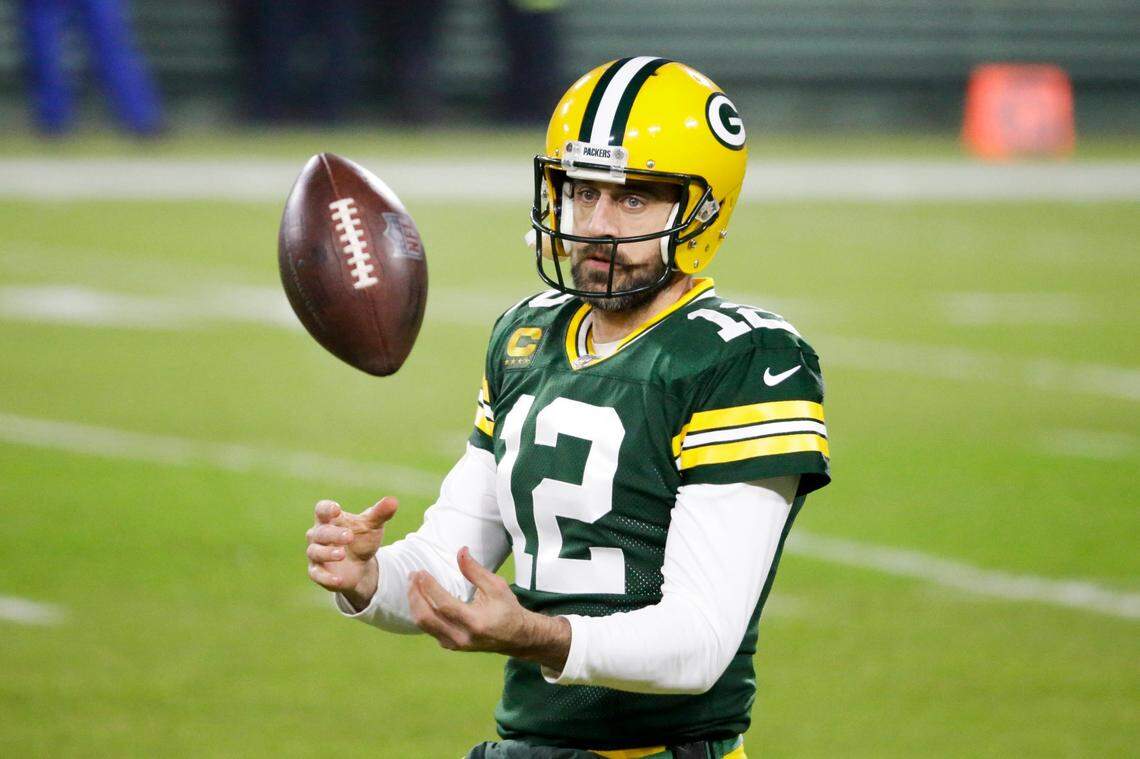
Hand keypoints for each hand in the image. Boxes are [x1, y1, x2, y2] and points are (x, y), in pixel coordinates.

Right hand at [306, 497, 397, 609]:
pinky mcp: (317, 572)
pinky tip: (339, 580)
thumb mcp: (373, 525)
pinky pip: (316, 574)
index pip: (322, 509)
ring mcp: (316, 553)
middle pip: (320, 532)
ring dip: (327, 553)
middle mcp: (318, 535)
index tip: (337, 509)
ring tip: (342, 554)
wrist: (362, 565)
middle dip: (333, 534)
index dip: (327, 509)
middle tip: (349, 536)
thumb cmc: (362, 538)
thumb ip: (381, 513)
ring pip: (315, 551)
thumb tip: (393, 501)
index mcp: (329, 519)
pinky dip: (326, 577)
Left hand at [407, 547, 570, 671]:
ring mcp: (454, 644)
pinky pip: (428, 628)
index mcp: (475, 622)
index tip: (420, 571)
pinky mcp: (449, 645)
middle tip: (412, 575)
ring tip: (412, 584)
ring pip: (424, 624)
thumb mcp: (497, 586)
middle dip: (415, 595)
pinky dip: (421, 611)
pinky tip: (419, 596)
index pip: (444, 605)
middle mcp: (462, 637)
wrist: (516, 637)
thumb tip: (461, 550)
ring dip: (414, 602)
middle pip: (427, 617)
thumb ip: (476, 570)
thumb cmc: (507, 608)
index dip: (429, 587)